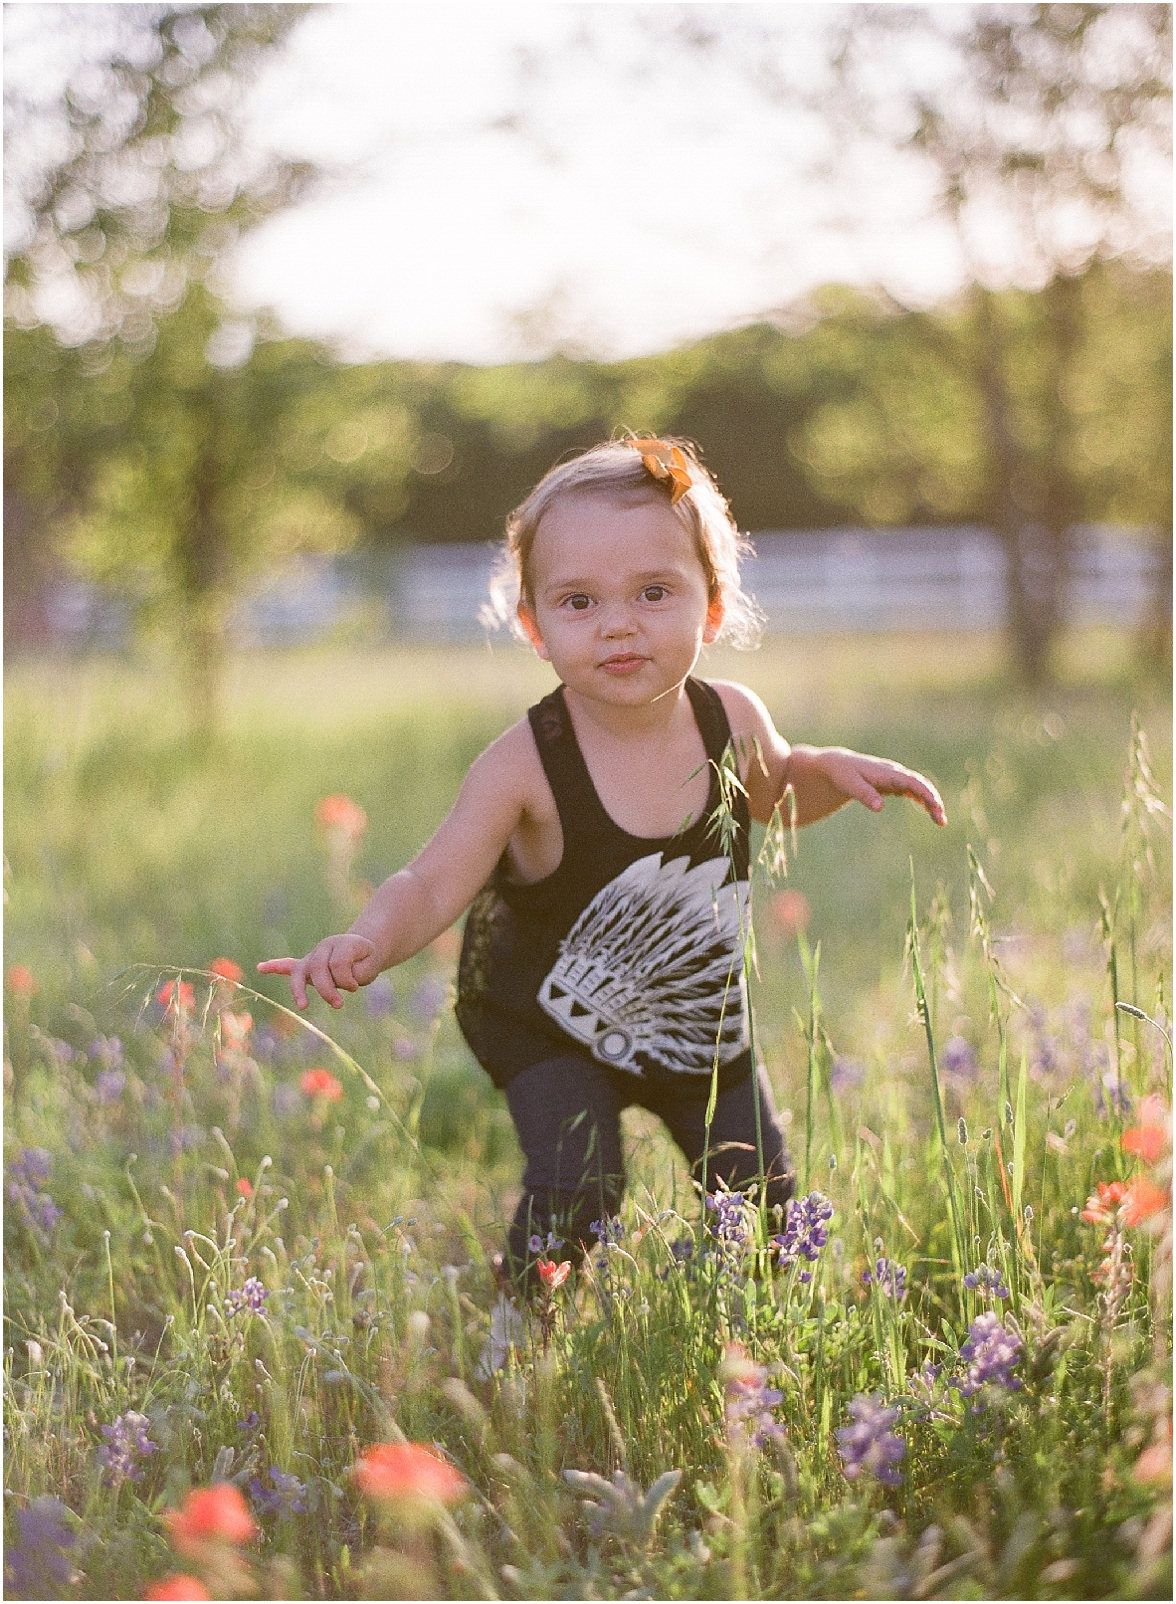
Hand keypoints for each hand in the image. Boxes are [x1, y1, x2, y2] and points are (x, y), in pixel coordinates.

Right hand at [257, 934, 380, 1009]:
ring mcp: (312, 957)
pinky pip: (287, 966)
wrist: (361, 950)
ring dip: (299, 990)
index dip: (347, 978)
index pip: (338, 963)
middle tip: (339, 1005)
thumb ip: (357, 972)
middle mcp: (323, 948)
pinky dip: (275, 967)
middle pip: (318, 968)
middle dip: (327, 989)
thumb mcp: (370, 965)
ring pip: (300, 971)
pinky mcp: (305, 967)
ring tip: (303, 1006)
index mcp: (341, 943)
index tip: (355, 987)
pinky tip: (261, 967)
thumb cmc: (365, 959)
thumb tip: (339, 983)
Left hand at [791, 746, 946, 826]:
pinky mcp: (890, 784)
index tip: (935, 808)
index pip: (912, 782)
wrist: (833, 765)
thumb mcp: (848, 784)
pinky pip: (911, 792)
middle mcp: (893, 773)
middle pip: (920, 785)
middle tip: (942, 820)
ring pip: (918, 789)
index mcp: (886, 772)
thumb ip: (864, 794)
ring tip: (940, 821)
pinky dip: (921, 801)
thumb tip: (880, 808)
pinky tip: (929, 813)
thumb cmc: (840, 773)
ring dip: (930, 803)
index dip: (926, 794)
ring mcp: (894, 778)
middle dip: (933, 800)